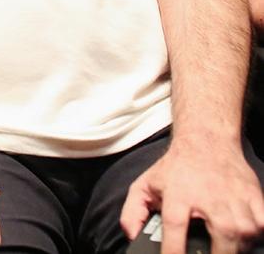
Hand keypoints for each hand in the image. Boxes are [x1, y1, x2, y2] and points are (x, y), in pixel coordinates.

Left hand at [120, 139, 263, 253]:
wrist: (205, 141)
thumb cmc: (175, 169)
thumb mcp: (145, 185)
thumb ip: (133, 212)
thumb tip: (131, 236)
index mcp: (178, 194)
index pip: (176, 227)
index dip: (174, 250)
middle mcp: (208, 197)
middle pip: (222, 235)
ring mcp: (234, 197)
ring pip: (245, 233)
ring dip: (237, 247)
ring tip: (224, 247)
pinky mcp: (253, 195)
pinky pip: (262, 224)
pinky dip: (257, 233)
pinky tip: (245, 236)